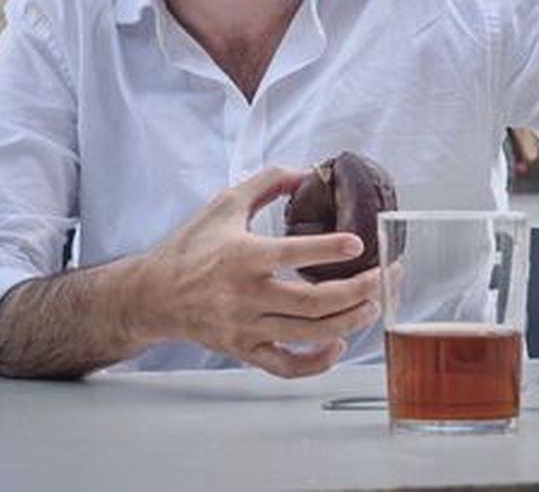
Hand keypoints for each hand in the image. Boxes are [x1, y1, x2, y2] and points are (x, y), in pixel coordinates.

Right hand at [133, 167, 381, 377]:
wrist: (152, 295)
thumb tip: (307, 172)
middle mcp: (246, 295)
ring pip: (309, 333)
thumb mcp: (224, 204)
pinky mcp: (245, 350)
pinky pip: (287, 365)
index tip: (358, 243)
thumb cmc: (189, 248)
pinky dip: (316, 361)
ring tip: (373, 304)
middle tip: (386, 275)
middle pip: (314, 302)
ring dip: (350, 321)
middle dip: (360, 290)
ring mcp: (246, 327)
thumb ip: (266, 182)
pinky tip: (338, 345)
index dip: (329, 250)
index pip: (292, 254)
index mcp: (242, 256)